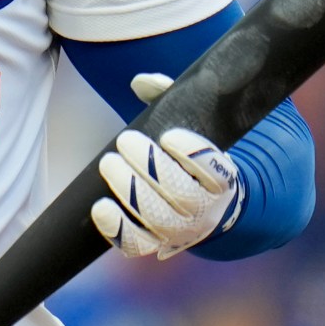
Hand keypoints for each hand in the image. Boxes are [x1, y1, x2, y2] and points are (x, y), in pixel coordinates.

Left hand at [90, 73, 240, 259]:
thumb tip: (142, 82)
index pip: (216, 171)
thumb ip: (171, 100)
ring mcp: (180, 230)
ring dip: (130, 190)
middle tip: (125, 141)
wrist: (206, 208)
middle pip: (181, 193)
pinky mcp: (155, 243)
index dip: (193, 155)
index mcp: (223, 180)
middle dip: (149, 165)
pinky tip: (101, 206)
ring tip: (109, 163)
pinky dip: (116, 228)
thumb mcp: (194, 128)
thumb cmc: (194, 161)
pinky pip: (136, 243)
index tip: (169, 135)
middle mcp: (205, 210)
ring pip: (157, 218)